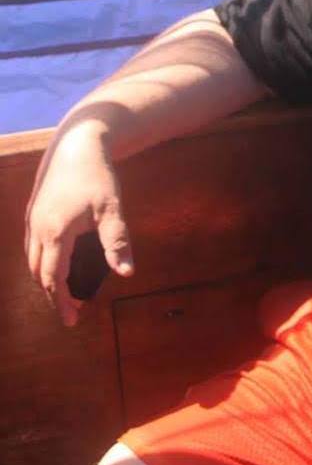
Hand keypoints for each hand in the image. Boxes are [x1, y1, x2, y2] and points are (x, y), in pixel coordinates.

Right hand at [24, 123, 133, 326]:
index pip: (54, 278)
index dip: (62, 301)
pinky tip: (57, 265)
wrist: (76, 143)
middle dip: (53, 295)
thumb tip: (126, 273)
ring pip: (33, 259)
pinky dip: (43, 262)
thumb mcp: (112, 209)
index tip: (73, 320)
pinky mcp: (34, 211)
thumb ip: (117, 242)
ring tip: (66, 293)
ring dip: (47, 279)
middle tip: (72, 312)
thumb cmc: (97, 175)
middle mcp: (37, 229)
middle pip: (39, 272)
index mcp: (55, 233)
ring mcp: (32, 219)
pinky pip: (33, 246)